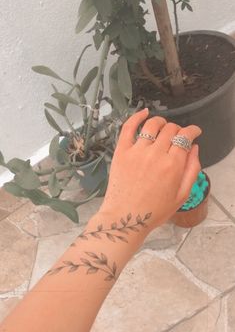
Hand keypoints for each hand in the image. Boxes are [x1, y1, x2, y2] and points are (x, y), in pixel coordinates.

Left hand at [99, 108, 201, 230]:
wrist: (126, 218)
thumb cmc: (155, 211)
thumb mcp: (181, 195)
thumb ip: (192, 170)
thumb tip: (195, 148)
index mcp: (172, 165)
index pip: (185, 137)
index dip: (192, 131)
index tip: (194, 132)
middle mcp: (155, 154)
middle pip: (170, 129)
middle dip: (178, 129)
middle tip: (177, 136)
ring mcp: (136, 151)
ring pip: (152, 125)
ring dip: (161, 122)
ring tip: (163, 126)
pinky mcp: (121, 152)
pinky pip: (128, 127)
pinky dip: (137, 116)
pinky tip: (144, 112)